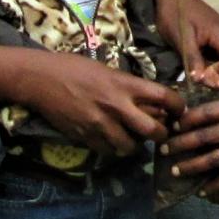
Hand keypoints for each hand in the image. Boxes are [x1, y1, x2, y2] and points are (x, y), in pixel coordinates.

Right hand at [19, 50, 181, 157]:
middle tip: (159, 132)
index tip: (178, 111)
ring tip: (131, 137)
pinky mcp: (86, 137)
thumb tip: (149, 102)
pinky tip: (109, 139)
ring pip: (131, 147)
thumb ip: (128, 86)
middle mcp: (116, 106)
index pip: (164, 97)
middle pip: (154, 131)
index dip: (178, 107)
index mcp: (124, 84)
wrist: (40, 79)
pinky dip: (112, 148)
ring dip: (134, 144)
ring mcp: (100, 124)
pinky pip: (108, 151)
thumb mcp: (107, 70)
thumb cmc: (73, 68)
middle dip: (161, 134)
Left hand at [166, 95, 218, 199]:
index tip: (170, 125)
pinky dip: (215, 185)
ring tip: (175, 170)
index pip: (204, 112)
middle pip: (202, 135)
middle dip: (179, 144)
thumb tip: (206, 116)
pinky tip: (203, 190)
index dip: (184, 120)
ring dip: (191, 166)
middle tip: (162, 149)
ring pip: (213, 158)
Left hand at [167, 0, 218, 93]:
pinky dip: (210, 64)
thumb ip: (194, 61)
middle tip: (200, 83)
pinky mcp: (217, 36)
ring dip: (213, 72)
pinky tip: (196, 66)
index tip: (209, 85)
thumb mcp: (182, 40)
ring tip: (196, 75)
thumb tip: (202, 82)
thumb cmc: (175, 14)